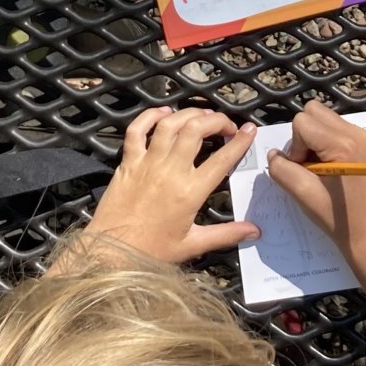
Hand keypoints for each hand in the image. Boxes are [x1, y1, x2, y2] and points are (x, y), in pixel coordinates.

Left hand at [79, 107, 259, 264]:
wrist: (110, 253)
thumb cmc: (151, 252)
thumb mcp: (192, 244)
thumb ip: (226, 234)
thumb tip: (255, 231)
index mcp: (190, 192)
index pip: (222, 159)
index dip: (240, 141)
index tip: (249, 131)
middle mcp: (170, 171)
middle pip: (196, 130)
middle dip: (216, 120)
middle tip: (226, 125)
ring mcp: (147, 163)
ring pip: (170, 124)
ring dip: (189, 114)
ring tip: (202, 115)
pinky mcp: (128, 162)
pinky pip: (137, 130)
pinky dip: (150, 116)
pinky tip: (163, 112)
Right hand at [265, 100, 365, 263]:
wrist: (364, 231)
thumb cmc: (335, 216)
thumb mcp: (301, 193)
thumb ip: (281, 169)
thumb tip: (274, 154)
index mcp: (343, 143)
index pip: (302, 122)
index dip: (295, 146)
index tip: (303, 171)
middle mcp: (355, 132)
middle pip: (312, 111)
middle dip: (303, 136)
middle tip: (308, 166)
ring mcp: (360, 135)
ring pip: (321, 118)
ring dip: (312, 139)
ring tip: (318, 168)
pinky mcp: (360, 142)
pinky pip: (331, 127)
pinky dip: (322, 142)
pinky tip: (327, 167)